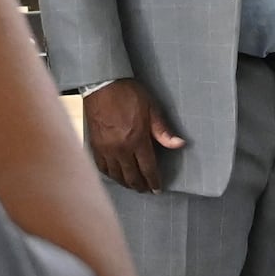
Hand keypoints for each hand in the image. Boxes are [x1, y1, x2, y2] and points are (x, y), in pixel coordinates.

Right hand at [80, 77, 185, 192]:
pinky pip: (102, 168)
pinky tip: (115, 175)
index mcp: (137, 140)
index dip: (154, 181)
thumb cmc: (128, 94)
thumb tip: (179, 144)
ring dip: (126, 183)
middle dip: (141, 186)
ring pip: (116, 175)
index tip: (157, 188)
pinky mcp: (95, 146)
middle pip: (132, 176)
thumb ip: (163, 131)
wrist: (102, 85)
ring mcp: (106, 149)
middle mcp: (121, 149)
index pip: (148, 169)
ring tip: (133, 185)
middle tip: (146, 189)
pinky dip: (110, 175)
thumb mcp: (151, 109)